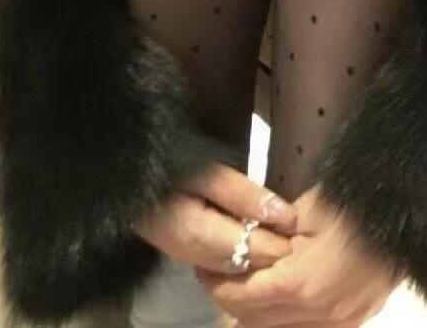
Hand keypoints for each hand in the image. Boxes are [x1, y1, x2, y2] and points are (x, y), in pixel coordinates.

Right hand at [136, 162, 297, 278]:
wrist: (123, 166)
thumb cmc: (167, 160)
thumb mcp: (207, 170)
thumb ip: (244, 195)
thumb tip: (285, 216)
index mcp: (198, 236)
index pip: (254, 252)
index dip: (281, 242)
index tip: (302, 225)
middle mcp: (191, 257)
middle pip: (245, 264)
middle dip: (273, 252)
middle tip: (300, 234)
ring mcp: (183, 257)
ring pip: (233, 266)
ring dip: (258, 253)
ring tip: (280, 232)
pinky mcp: (180, 250)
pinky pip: (219, 261)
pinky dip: (240, 251)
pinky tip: (251, 233)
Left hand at [196, 184, 399, 324]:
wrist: (409, 204)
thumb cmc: (354, 199)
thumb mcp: (307, 210)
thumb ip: (273, 235)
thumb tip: (252, 244)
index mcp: (300, 286)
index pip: (241, 299)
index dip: (218, 284)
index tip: (205, 267)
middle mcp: (319, 316)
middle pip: (258, 322)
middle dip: (235, 301)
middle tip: (223, 274)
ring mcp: (343, 322)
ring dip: (263, 314)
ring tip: (253, 285)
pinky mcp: (359, 317)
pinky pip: (312, 327)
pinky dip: (293, 318)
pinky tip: (287, 297)